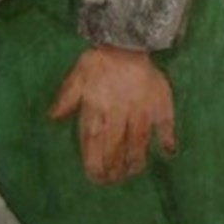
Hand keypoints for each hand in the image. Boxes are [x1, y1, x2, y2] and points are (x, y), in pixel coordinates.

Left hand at [48, 45, 177, 184]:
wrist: (127, 41)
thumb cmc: (99, 61)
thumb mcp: (76, 77)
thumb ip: (66, 99)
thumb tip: (53, 118)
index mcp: (95, 109)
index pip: (92, 143)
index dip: (94, 163)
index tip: (95, 177)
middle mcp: (117, 113)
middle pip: (115, 147)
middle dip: (113, 168)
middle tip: (113, 182)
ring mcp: (140, 110)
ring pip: (138, 141)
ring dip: (136, 160)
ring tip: (133, 173)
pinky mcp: (160, 103)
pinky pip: (166, 124)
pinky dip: (168, 139)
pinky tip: (169, 153)